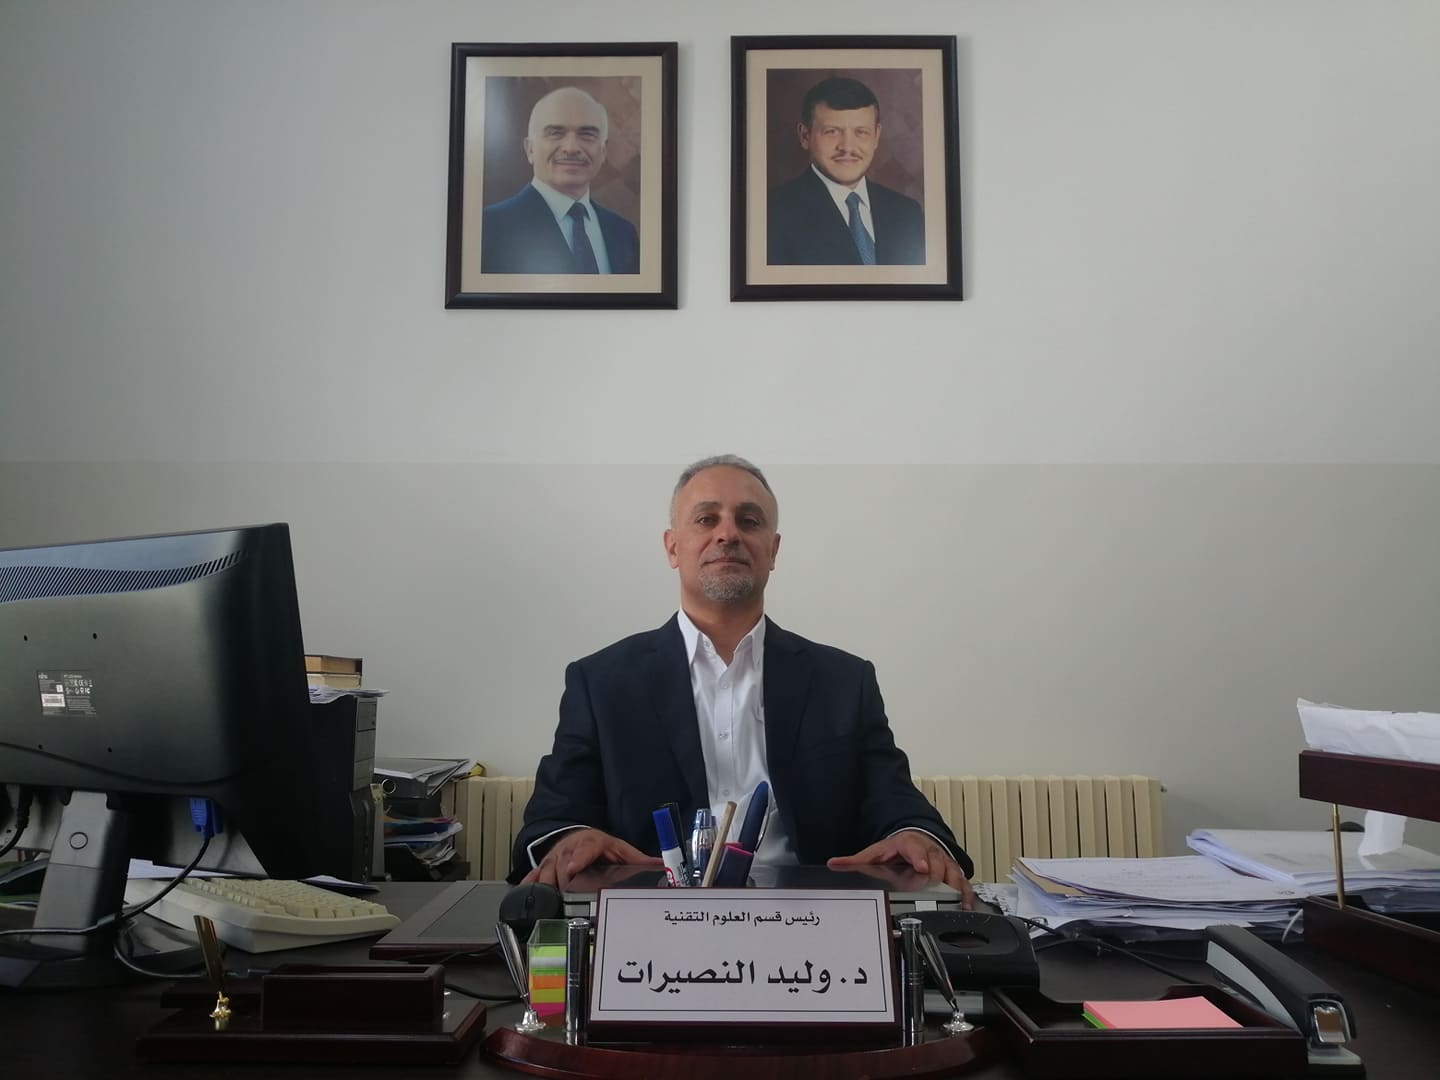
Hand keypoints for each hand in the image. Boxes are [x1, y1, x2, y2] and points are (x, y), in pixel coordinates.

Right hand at [521, 828, 660, 891]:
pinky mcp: (543, 866)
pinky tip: (526, 899)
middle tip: (565, 898)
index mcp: (591, 843)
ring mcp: (554, 858)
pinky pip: (532, 876)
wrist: (576, 836)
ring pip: (546, 872)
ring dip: (546, 887)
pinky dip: (529, 887)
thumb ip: (639, 860)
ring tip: (546, 903)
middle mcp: (569, 849)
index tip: (573, 868)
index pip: (584, 850)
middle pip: (563, 866)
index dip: (578, 859)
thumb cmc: (600, 846)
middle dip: (564, 882)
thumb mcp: (620, 849)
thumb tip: (662, 867)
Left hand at [827, 830, 975, 909]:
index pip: (915, 849)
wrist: (917, 840)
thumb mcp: (875, 853)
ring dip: (954, 887)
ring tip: (955, 903)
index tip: (921, 867)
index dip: (919, 858)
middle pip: (935, 863)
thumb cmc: (896, 850)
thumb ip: (855, 861)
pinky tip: (965, 908)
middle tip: (933, 890)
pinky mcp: (953, 874)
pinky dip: (965, 896)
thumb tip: (833, 863)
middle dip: (935, 876)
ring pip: (952, 873)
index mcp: (909, 845)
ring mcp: (943, 863)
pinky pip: (963, 884)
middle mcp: (929, 852)